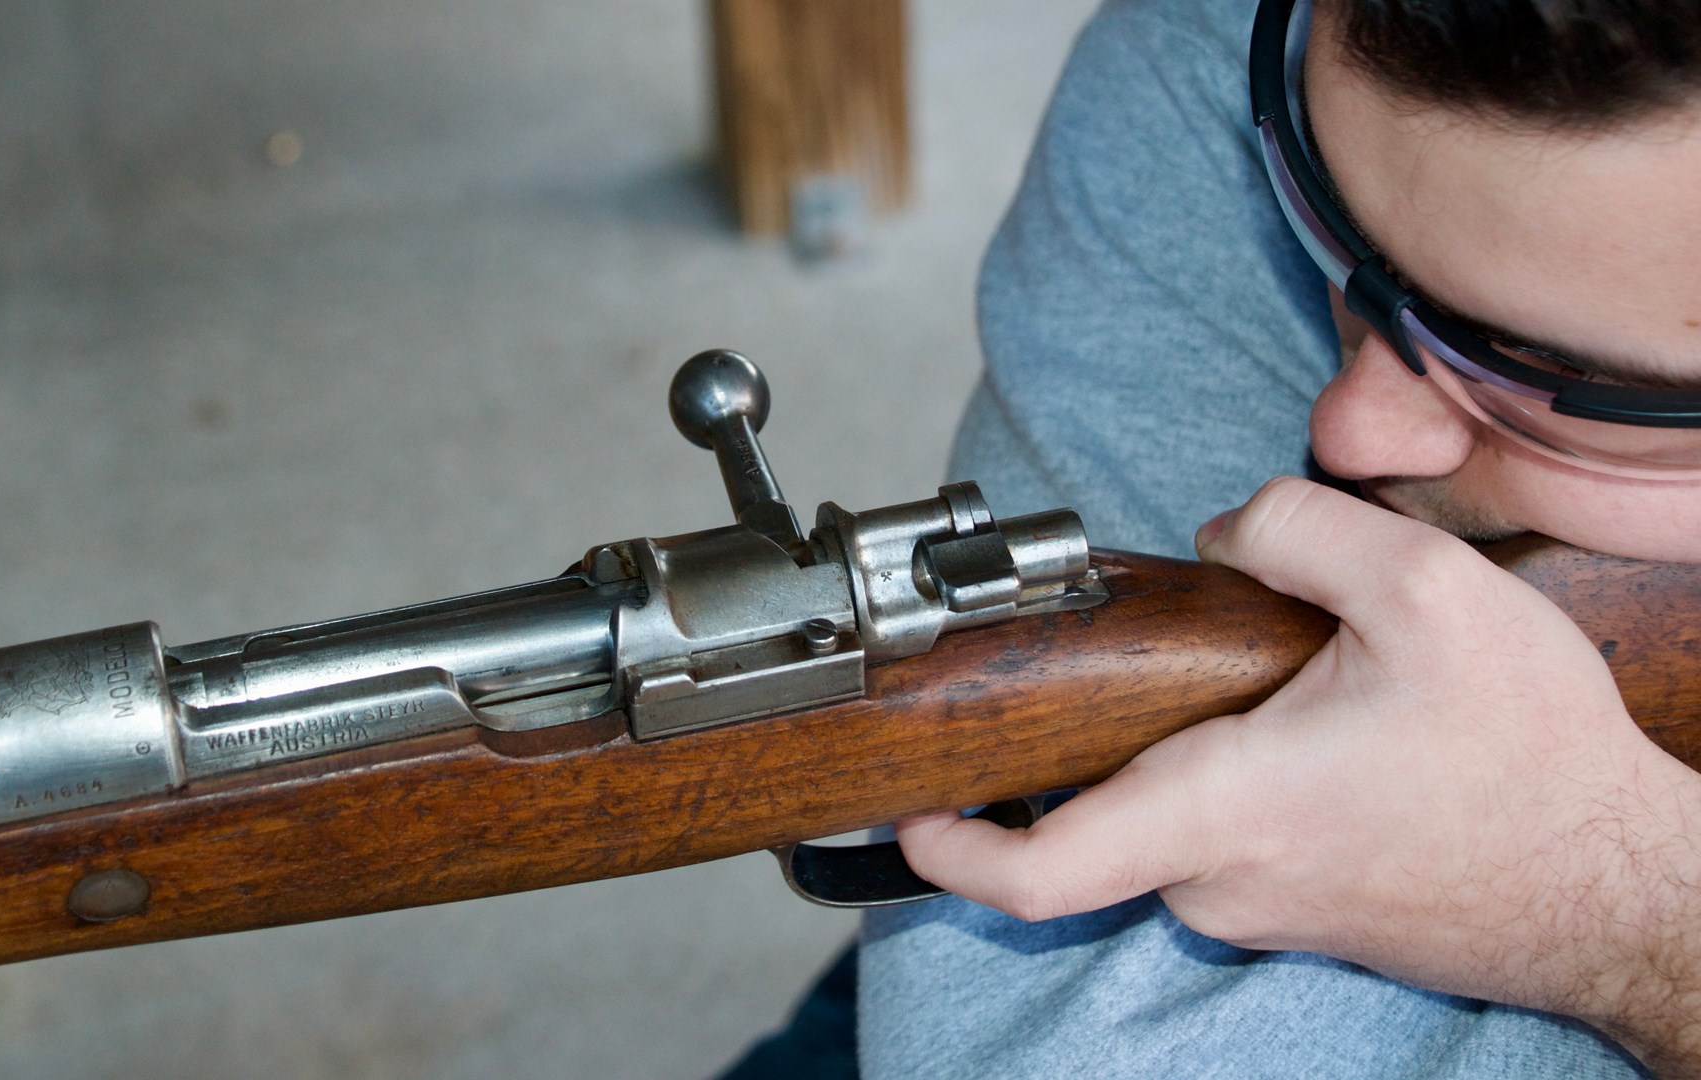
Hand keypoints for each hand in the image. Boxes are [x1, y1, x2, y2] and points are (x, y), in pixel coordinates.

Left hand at [897, 476, 1700, 1069]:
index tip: (903, 814)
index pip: (1041, 872)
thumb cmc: (1534, 761)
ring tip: (1254, 686)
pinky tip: (1296, 730)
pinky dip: (1220, 785)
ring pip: (1162, 828)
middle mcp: (1225, 881)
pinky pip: (1219, 847)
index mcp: (1226, 811)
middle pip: (1093, 823)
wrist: (1624, 888)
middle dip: (1084, 744)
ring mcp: (1261, 910)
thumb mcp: (1426, 592)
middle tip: (1121, 670)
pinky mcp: (1300, 914)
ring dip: (1171, 756)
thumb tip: (1217, 535)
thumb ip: (1293, 529)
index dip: (949, 851)